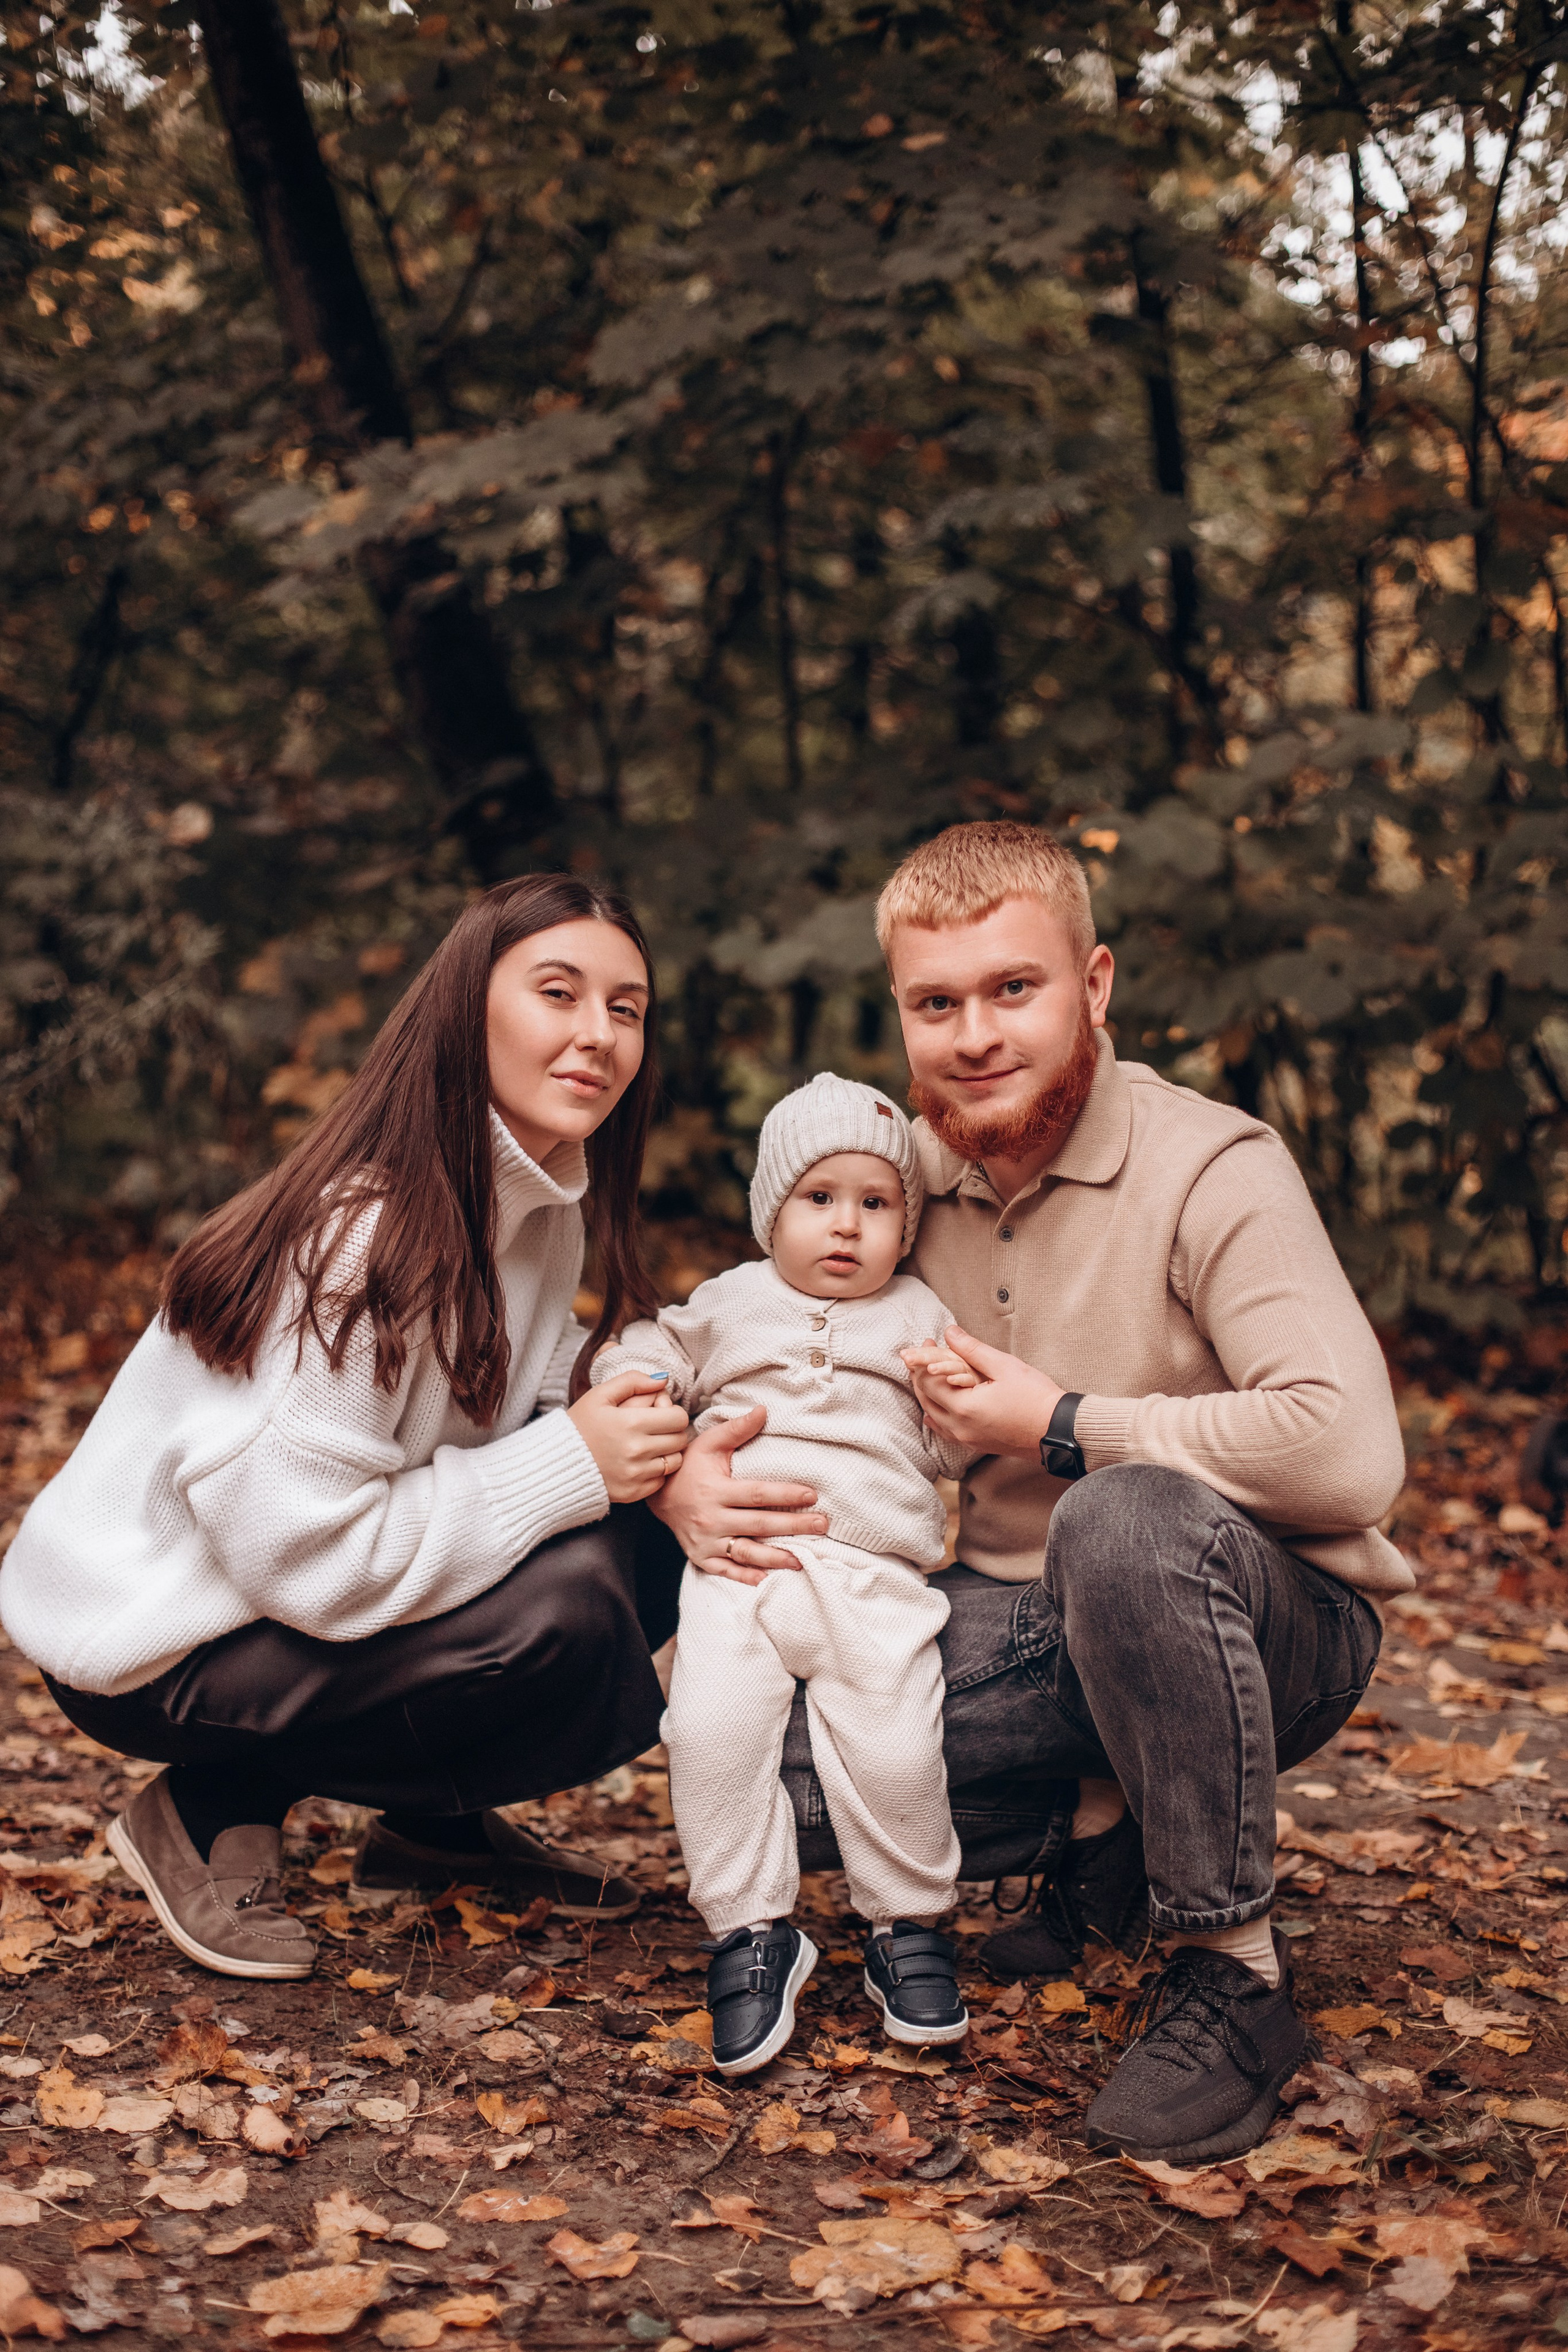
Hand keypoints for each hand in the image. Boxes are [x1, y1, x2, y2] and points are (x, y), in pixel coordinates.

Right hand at [568, 1372, 691, 1503]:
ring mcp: (636, 1475)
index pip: (678, 1418)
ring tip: (649, 1445)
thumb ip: (632, 1381)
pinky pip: (661, 1480)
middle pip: (680, 1439)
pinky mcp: (633, 1493)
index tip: (660, 1412)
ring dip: (667, 1452)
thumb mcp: (599, 1395)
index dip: (673, 1412)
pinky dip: (656, 1471)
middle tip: (655, 1428)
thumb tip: (663, 1380)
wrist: (556, 1463)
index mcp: (631, 1423)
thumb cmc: (579, 1426)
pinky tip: (640, 1463)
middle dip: (672, 1431)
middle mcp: (637, 1451)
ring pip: (675, 1461)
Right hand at [650, 1405, 827, 1584]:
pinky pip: (726, 1570)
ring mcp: (706, 1541)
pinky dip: (746, 1577)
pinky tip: (767, 1579)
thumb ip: (736, 1429)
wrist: (658, 1494)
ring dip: (775, 1557)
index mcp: (716, 1490)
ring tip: (802, 1559)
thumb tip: (763, 1410)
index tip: (812, 1495)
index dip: (785, 1494)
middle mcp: (711, 1518)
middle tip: (821, 1525)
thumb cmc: (689, 1466)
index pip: (757, 1493)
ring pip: (746, 1552)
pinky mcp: (701, 1557)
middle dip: (793, 1525)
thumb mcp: (708, 1443)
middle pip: (759, 1524)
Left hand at [901, 1325, 1063, 1457]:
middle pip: (926, 1399)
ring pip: (933, 1416)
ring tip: (927, 1375)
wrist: (1058, 1430)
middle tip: (922, 1354)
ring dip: (927, 1394)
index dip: (921, 1360)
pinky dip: (937, 1416)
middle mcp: (960, 1427)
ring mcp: (967, 1439)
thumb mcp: (1004, 1366)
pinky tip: (934, 1410)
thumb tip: (949, 1332)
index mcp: (964, 1407)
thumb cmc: (1036, 1397)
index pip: (927, 1383)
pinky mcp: (976, 1444)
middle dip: (920, 1376)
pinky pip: (946, 1430)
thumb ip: (972, 1349)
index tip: (925, 1342)